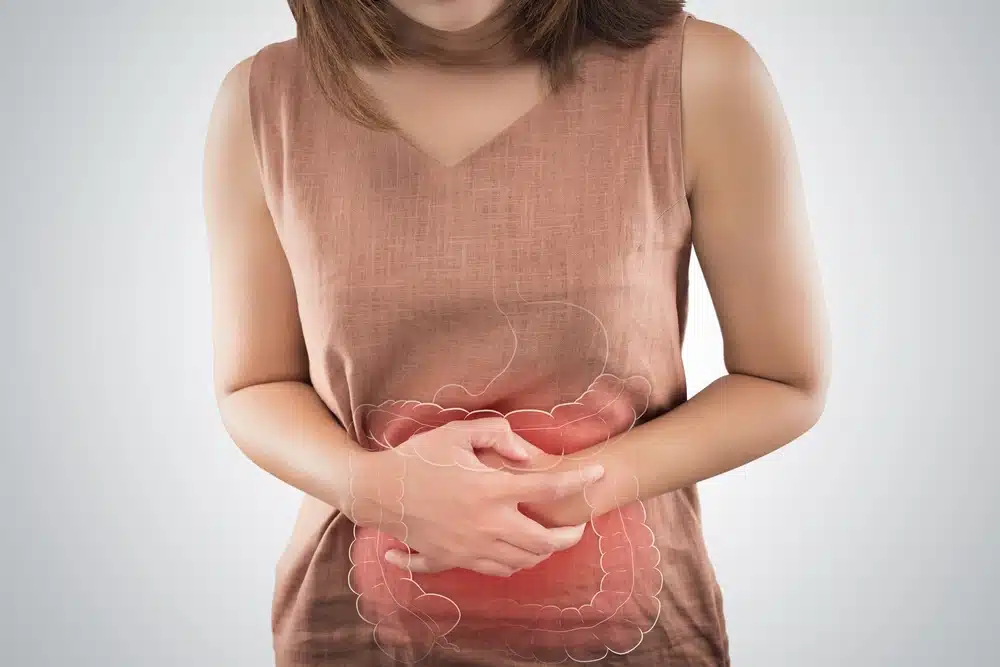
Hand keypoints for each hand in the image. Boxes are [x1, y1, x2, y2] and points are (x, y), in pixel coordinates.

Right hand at [348, 416, 604, 576]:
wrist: (376, 491)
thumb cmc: (417, 457)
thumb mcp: (456, 432)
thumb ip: (498, 435)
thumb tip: (529, 456)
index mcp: (489, 489)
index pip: (548, 489)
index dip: (579, 482)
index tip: (599, 475)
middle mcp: (484, 524)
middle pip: (543, 541)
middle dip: (569, 536)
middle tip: (580, 525)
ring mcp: (469, 547)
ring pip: (521, 561)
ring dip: (544, 552)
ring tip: (552, 538)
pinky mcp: (453, 559)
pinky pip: (494, 570)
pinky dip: (514, 564)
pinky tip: (519, 552)